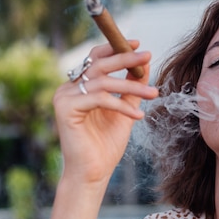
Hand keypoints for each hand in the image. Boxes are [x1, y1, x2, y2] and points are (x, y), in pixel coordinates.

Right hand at [53, 41, 158, 186]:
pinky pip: (100, 99)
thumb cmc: (106, 145)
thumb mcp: (125, 110)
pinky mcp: (65, 109)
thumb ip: (132, 88)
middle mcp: (67, 88)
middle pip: (99, 64)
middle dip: (125, 58)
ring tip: (154, 94)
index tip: (139, 45)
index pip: (96, 59)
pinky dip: (122, 106)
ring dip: (132, 86)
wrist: (93, 173)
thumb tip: (145, 64)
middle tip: (148, 55)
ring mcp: (64, 98)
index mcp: (79, 87)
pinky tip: (139, 116)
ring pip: (103, 82)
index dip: (116, 49)